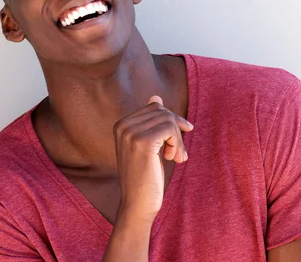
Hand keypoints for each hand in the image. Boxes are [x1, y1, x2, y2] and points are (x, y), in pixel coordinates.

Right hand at [113, 95, 193, 222]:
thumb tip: (156, 96)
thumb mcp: (148, 145)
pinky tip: (174, 159)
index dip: (171, 122)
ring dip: (178, 139)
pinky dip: (178, 143)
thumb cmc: (145, 176)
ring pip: (167, 119)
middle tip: (178, 153)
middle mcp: (122, 126)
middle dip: (176, 130)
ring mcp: (130, 132)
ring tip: (177, 157)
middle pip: (162, 111)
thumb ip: (151, 122)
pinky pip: (169, 129)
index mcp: (121, 125)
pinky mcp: (142, 141)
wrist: (138, 203)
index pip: (154, 107)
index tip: (176, 142)